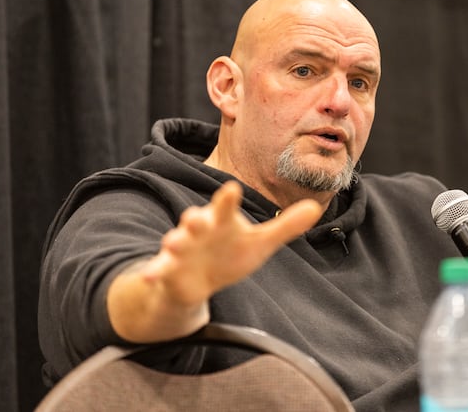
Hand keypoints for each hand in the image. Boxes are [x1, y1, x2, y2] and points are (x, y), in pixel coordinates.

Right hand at [142, 180, 321, 304]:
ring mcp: (182, 247)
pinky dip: (154, 271)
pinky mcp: (169, 268)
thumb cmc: (231, 253)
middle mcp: (199, 229)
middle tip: (196, 216)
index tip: (231, 188)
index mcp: (221, 220)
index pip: (225, 206)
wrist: (198, 279)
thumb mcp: (261, 242)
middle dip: (195, 218)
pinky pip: (160, 268)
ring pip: (175, 240)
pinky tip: (150, 275)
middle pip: (196, 219)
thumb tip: (317, 207)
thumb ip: (286, 226)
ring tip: (173, 242)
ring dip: (174, 241)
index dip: (227, 198)